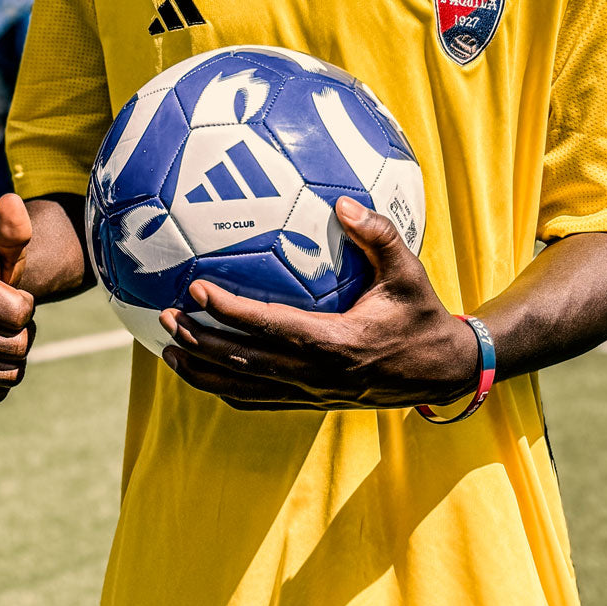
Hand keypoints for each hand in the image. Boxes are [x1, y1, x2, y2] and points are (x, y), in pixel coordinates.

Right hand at [0, 193, 35, 402]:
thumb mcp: (10, 248)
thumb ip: (14, 229)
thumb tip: (11, 202)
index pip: (20, 314)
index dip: (26, 304)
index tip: (10, 291)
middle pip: (16, 347)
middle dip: (23, 331)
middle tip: (4, 314)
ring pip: (10, 371)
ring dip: (15, 352)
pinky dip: (3, 374)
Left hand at [158, 196, 479, 411]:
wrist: (441, 372)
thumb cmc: (422, 315)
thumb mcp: (409, 272)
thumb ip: (378, 236)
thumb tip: (344, 203)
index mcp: (338, 343)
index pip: (271, 327)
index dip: (231, 311)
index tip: (197, 289)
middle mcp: (318, 374)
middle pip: (245, 362)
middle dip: (200, 341)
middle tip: (165, 315)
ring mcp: (312, 393)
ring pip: (244, 388)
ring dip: (203, 370)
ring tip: (168, 348)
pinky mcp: (311, 402)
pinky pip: (258, 400)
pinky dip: (225, 388)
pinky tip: (203, 372)